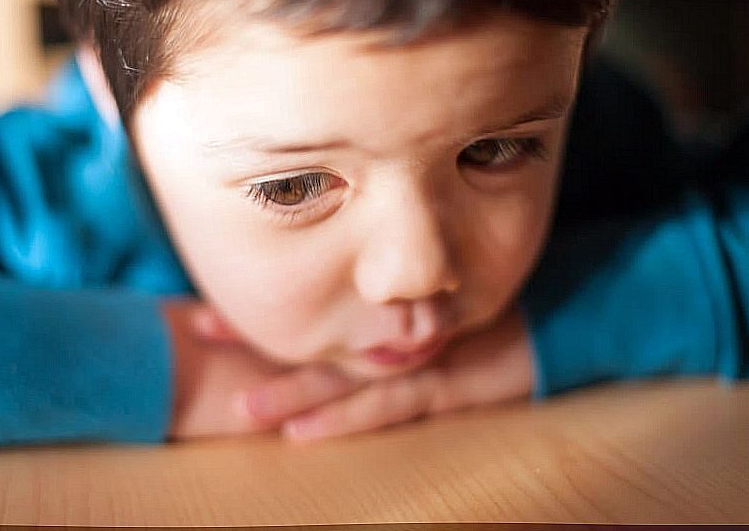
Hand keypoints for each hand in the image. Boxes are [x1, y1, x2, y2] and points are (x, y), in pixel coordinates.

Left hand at [192, 304, 533, 441]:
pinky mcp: (443, 385)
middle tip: (197, 331)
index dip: (255, 318)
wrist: (551, 323)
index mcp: (375, 320)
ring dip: (287, 391)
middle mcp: (386, 336)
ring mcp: (413, 359)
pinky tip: (301, 434)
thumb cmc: (480, 323)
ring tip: (239, 407)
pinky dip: (343, 420)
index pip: (306, 320)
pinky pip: (386, 406)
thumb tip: (330, 329)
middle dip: (252, 340)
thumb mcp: (421, 321)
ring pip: (339, 379)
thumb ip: (377, 322)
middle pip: (309, 341)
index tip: (202, 314)